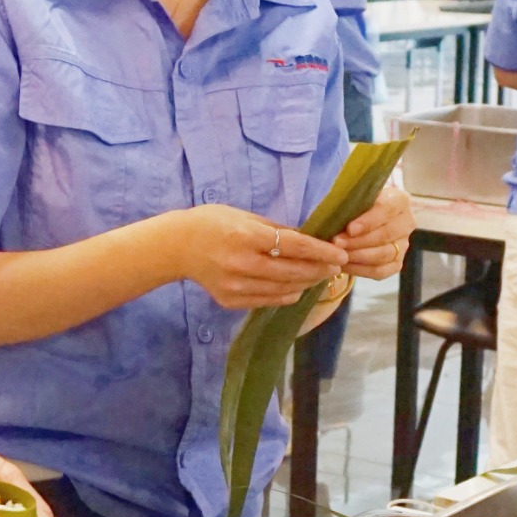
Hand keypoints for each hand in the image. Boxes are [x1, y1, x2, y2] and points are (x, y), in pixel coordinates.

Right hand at [171, 204, 348, 309]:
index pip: (294, 246)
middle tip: (335, 267)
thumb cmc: (212, 223)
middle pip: (292, 272)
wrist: (177, 246)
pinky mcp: (231, 300)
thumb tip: (309, 239)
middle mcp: (242, 264)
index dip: (320, 252)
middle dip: (319, 270)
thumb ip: (276, 229)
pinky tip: (297, 288)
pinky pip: (267, 300)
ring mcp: (236, 286)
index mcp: (246, 236)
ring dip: (306, 283)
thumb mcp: (245, 216)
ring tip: (319, 276)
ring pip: (283, 290)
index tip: (339, 255)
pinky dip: (287, 295)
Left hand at [336, 182, 412, 280]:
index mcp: (399, 200)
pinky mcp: (397, 263)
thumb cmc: (357, 204)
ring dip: (358, 256)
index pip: (387, 209)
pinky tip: (344, 266)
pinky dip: (360, 270)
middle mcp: (406, 222)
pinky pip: (380, 271)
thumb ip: (350, 204)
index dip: (369, 221)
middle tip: (337, 243)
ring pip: (383, 254)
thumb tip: (334, 216)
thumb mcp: (355, 197)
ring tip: (338, 255)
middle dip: (358, 241)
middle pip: (385, 235)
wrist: (362, 219)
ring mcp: (404, 244)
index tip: (350, 229)